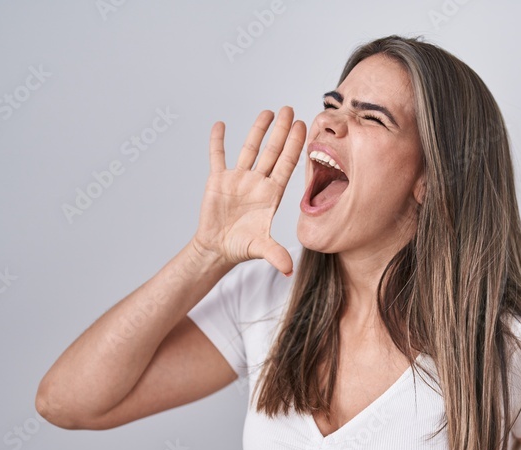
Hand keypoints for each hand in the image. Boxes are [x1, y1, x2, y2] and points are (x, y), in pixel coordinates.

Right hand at [193, 106, 305, 276]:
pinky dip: (218, 141)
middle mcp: (258, 182)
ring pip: (249, 149)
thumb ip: (275, 254)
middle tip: (290, 109)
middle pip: (272, 151)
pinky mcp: (218, 180)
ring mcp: (238, 179)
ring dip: (257, 131)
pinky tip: (221, 125)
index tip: (302, 126)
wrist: (218, 248)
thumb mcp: (260, 248)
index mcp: (271, 194)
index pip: (286, 165)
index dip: (294, 146)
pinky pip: (217, 156)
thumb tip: (288, 269)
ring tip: (267, 112)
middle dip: (281, 131)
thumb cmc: (242, 246)